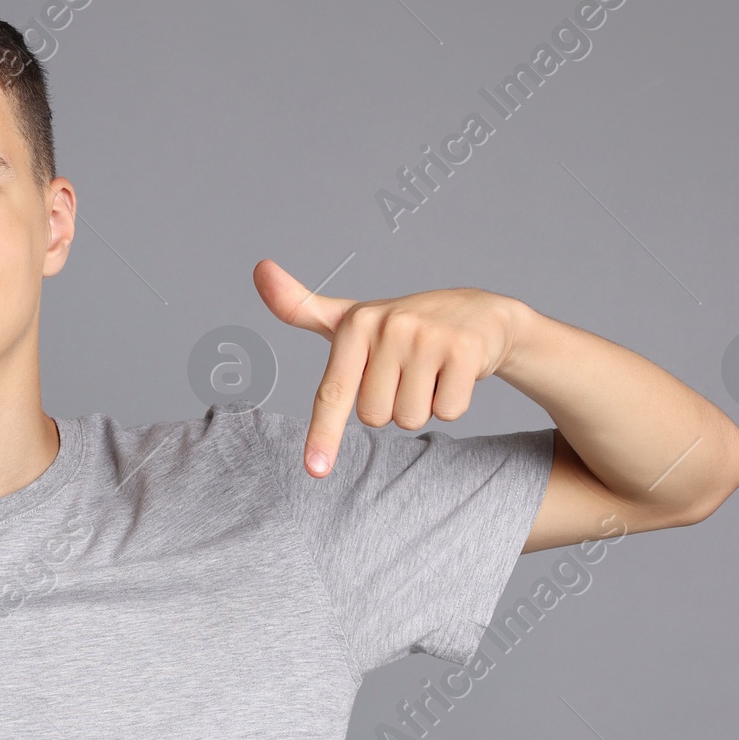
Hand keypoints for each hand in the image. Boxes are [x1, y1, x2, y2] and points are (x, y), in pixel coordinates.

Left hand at [253, 259, 525, 476]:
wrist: (478, 314)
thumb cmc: (402, 326)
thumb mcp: (349, 318)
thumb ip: (300, 306)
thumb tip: (259, 269)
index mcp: (355, 324)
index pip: (333, 393)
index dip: (323, 435)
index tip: (315, 470)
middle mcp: (390, 326)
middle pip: (375, 417)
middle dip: (391, 405)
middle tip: (407, 373)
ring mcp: (428, 337)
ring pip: (410, 419)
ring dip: (422, 406)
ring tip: (430, 371)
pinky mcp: (464, 351)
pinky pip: (448, 412)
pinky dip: (452, 402)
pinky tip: (454, 373)